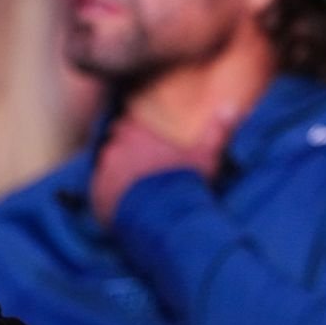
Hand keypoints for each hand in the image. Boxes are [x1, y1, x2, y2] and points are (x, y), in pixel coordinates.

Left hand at [90, 110, 235, 226]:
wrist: (165, 217)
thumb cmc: (185, 182)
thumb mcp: (206, 154)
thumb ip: (217, 128)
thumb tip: (230, 107)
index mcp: (137, 131)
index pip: (126, 123)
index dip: (135, 132)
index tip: (144, 141)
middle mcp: (114, 147)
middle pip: (114, 143)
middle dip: (124, 150)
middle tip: (140, 164)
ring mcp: (103, 171)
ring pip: (105, 166)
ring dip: (115, 171)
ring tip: (132, 185)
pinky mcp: (96, 195)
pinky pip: (97, 190)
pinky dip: (107, 193)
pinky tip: (121, 201)